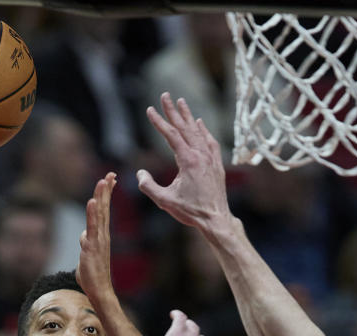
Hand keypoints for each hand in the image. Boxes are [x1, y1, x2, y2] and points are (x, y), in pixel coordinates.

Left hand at [76, 172, 116, 299]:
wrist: (99, 290)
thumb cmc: (93, 274)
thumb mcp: (87, 254)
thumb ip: (86, 242)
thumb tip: (84, 236)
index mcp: (102, 235)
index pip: (104, 211)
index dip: (106, 195)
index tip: (109, 180)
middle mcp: (103, 234)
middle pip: (104, 207)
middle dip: (106, 190)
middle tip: (110, 174)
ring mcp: (99, 239)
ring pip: (100, 214)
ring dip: (101, 196)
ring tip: (103, 181)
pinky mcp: (92, 246)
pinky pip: (92, 227)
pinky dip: (92, 213)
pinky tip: (92, 201)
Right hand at [137, 93, 231, 232]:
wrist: (216, 219)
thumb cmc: (191, 211)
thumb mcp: (164, 201)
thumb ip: (148, 186)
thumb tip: (140, 174)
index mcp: (188, 161)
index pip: (171, 135)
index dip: (159, 122)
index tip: (150, 109)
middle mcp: (201, 155)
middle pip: (185, 127)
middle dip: (173, 111)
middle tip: (165, 95)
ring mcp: (211, 159)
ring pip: (198, 132)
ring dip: (188, 116)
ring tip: (181, 102)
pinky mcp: (217, 165)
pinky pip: (210, 142)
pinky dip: (204, 130)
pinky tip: (200, 123)